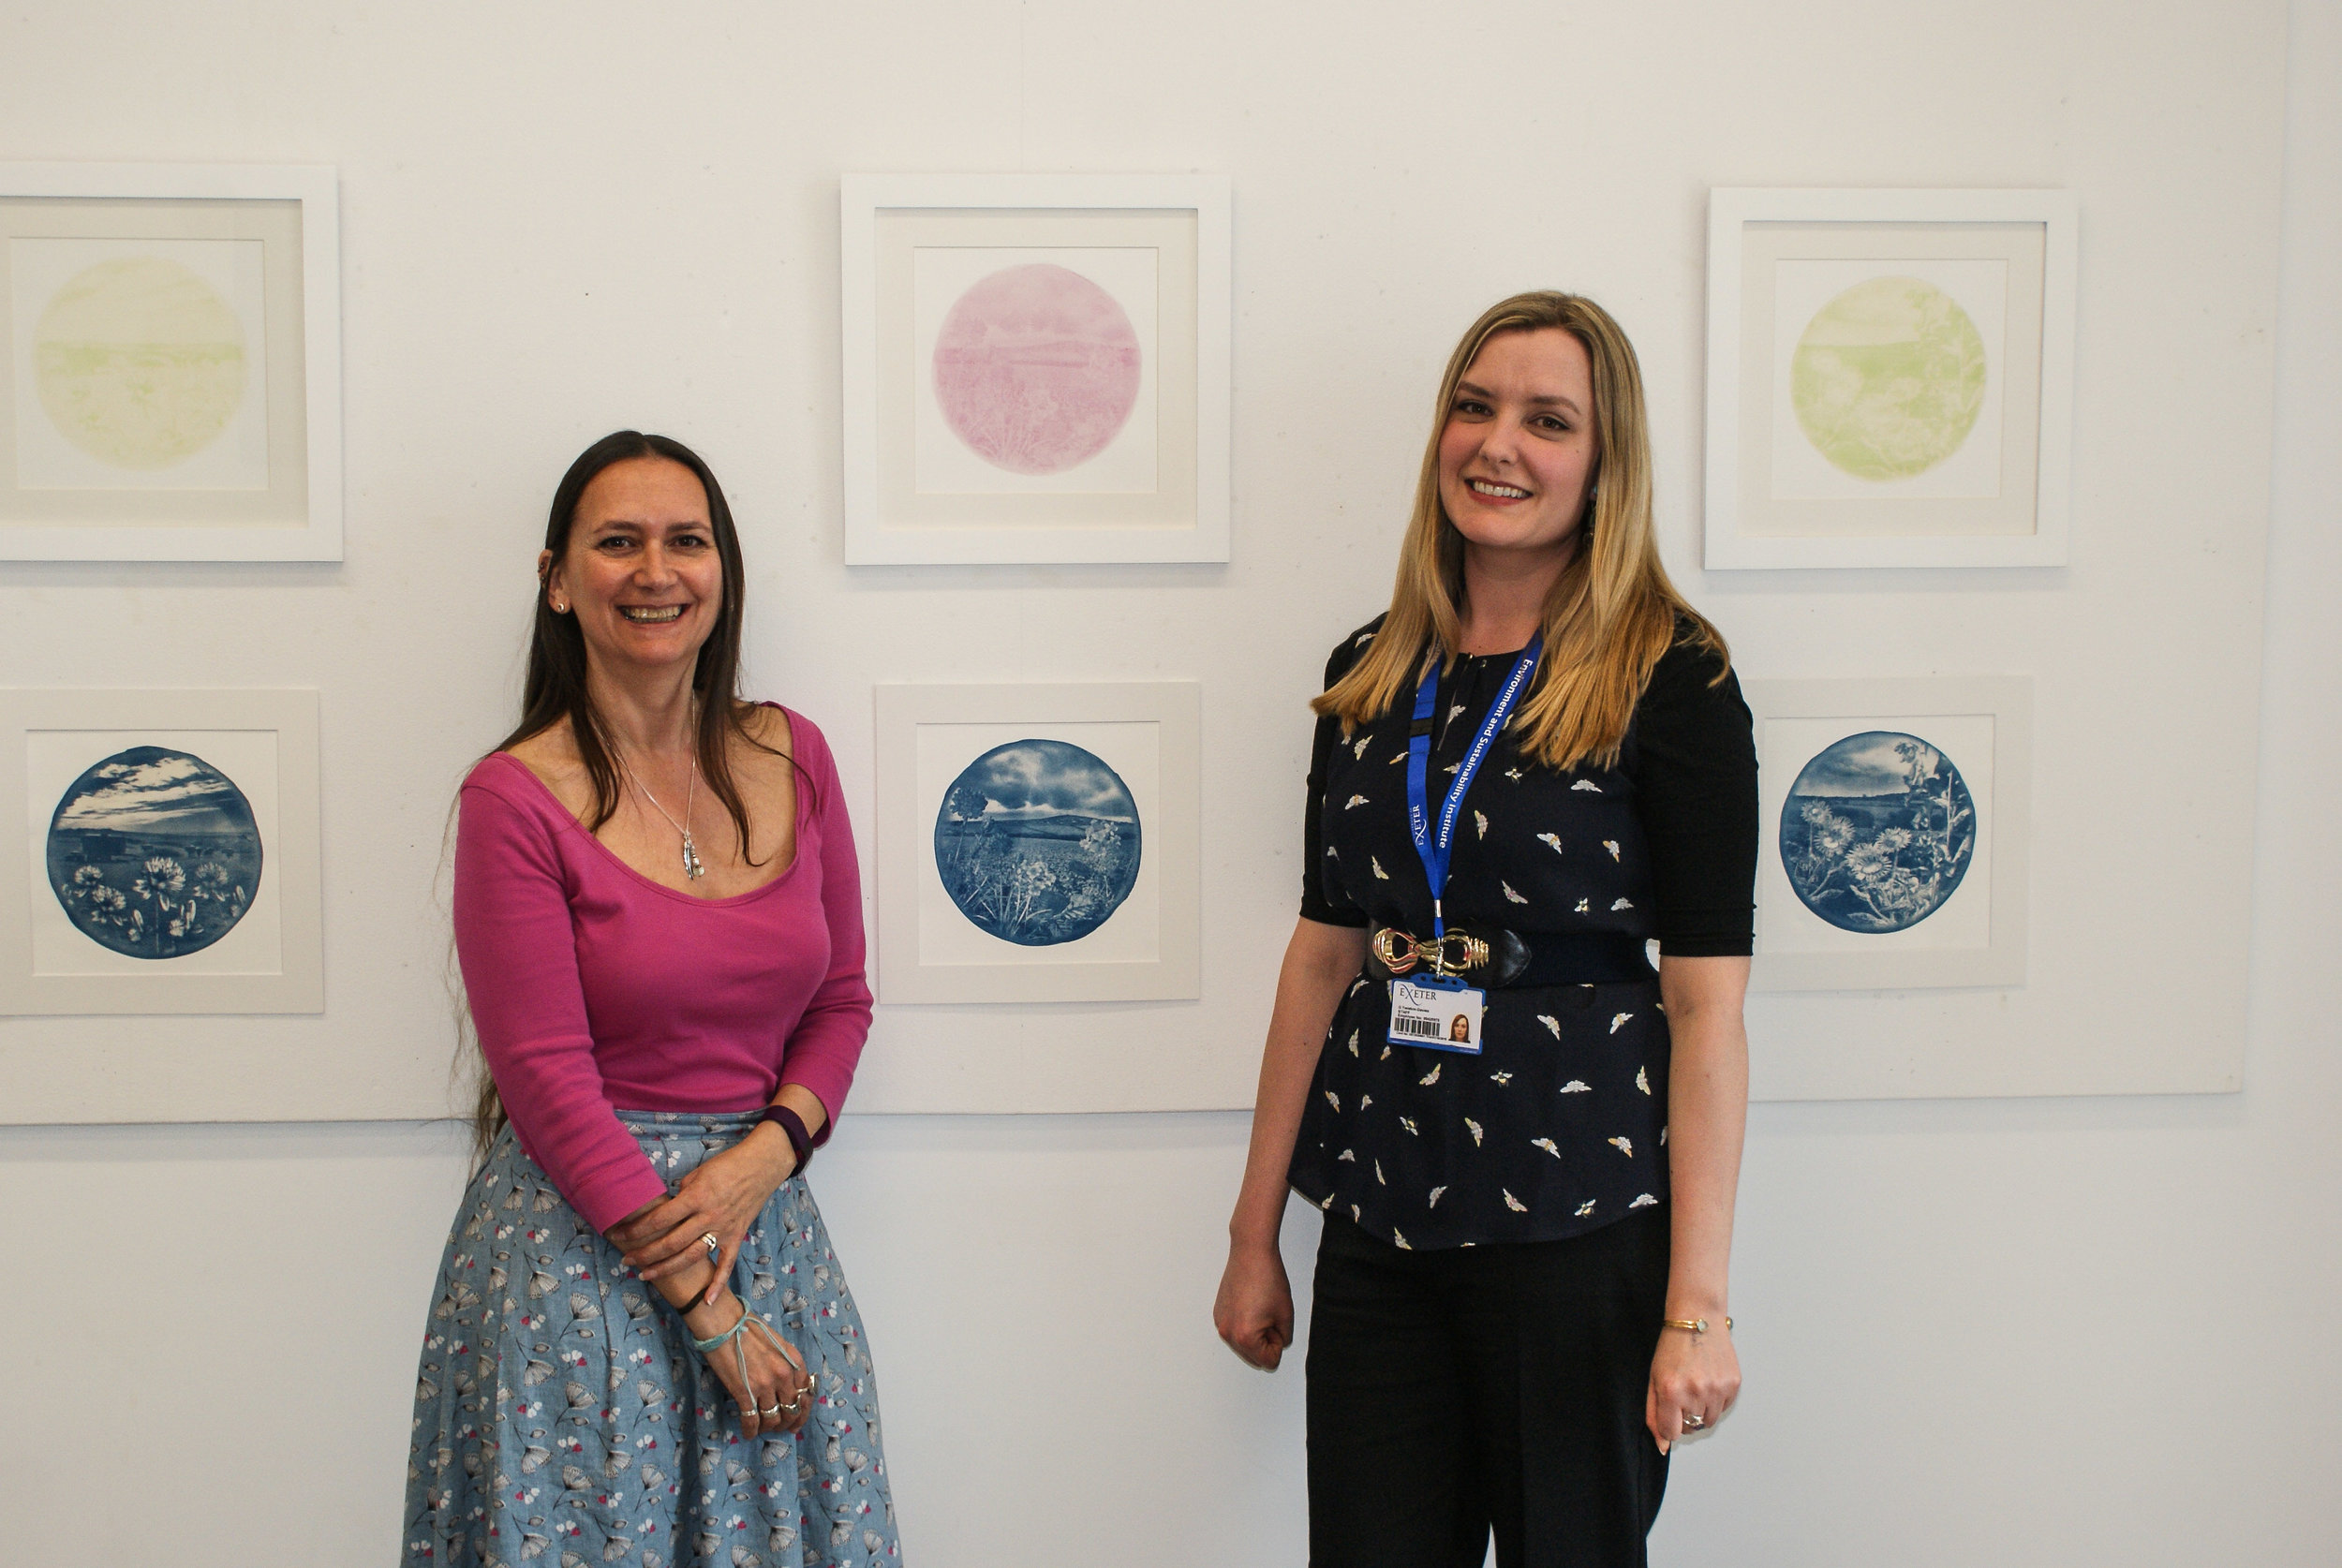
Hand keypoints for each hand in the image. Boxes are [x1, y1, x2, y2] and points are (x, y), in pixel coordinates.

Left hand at [609, 1126, 794, 1303]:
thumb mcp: (698, 1173)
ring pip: (691, 1256)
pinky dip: (718, 1284)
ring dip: (666, 1268)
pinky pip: (727, 1264)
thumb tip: (667, 1210)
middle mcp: (708, 1217)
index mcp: (697, 1197)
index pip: (660, 1218)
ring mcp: (724, 1229)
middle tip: (626, 1260)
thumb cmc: (727, 1164)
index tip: (619, 1233)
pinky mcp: (736, 1237)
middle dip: (645, 1253)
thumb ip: (681, 1194)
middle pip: (671, 1242)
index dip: (636, 1229)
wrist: (762, 1165)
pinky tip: (707, 1301)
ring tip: (645, 1274)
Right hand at [683, 1293, 814, 1442]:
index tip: (797, 1420)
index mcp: (794, 1360)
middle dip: (788, 1423)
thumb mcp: (777, 1342)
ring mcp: (765, 1385)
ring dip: (769, 1428)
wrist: (723, 1321)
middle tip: (780, 1428)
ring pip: (773, 1418)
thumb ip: (784, 1362)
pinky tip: (748, 1433)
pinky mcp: (744, 1393)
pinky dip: (751, 1430)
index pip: (806, 1394)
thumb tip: (784, 1384)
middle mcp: (784, 1374)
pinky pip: (752, 1420)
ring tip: (763, 1429)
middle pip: (792, 1410)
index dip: (803, 1411)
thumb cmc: (747, 1326)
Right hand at [1213, 1239, 1294, 1370]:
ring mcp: (1221, 1323)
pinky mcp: (1218, 1314)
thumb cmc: (1267, 1277)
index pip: (1269, 1362)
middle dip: (1266, 1343)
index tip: (1277, 1325)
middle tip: (1270, 1317)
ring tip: (1260, 1309)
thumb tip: (1277, 1343)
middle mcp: (1228, 1333)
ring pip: (1243, 1346)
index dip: (1278, 1344)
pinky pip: (1234, 1332)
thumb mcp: (1286, 1314)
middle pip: (1254, 1358)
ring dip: (1255, 1335)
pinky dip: (1244, 1325)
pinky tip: (1250, 1305)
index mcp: (1246, 1337)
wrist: (1251, 1253)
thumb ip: (1284, 1338)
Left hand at [1646, 1321, 1739, 1454]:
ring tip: (1695, 1386)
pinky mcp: (1733, 1385)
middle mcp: (1695, 1392)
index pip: (1672, 1433)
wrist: (1698, 1319)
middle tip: (1681, 1394)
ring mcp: (1717, 1389)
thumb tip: (1662, 1445)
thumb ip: (1654, 1415)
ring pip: (1708, 1421)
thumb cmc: (1672, 1347)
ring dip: (1701, 1411)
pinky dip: (1715, 1401)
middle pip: (1690, 1428)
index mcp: (1671, 1391)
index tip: (1669, 1416)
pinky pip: (1723, 1408)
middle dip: (1683, 1417)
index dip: (1669, 1427)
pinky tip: (1708, 1381)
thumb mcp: (1653, 1379)